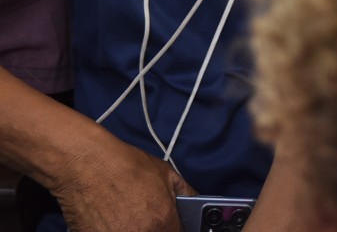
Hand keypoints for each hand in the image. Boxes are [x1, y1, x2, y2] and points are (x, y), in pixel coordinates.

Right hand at [50, 132, 194, 231]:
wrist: (87, 164)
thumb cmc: (126, 165)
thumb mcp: (166, 173)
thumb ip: (186, 193)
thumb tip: (196, 203)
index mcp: (163, 222)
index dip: (174, 229)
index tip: (170, 225)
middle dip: (154, 229)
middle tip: (146, 219)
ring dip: (133, 229)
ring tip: (126, 218)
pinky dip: (112, 230)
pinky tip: (111, 221)